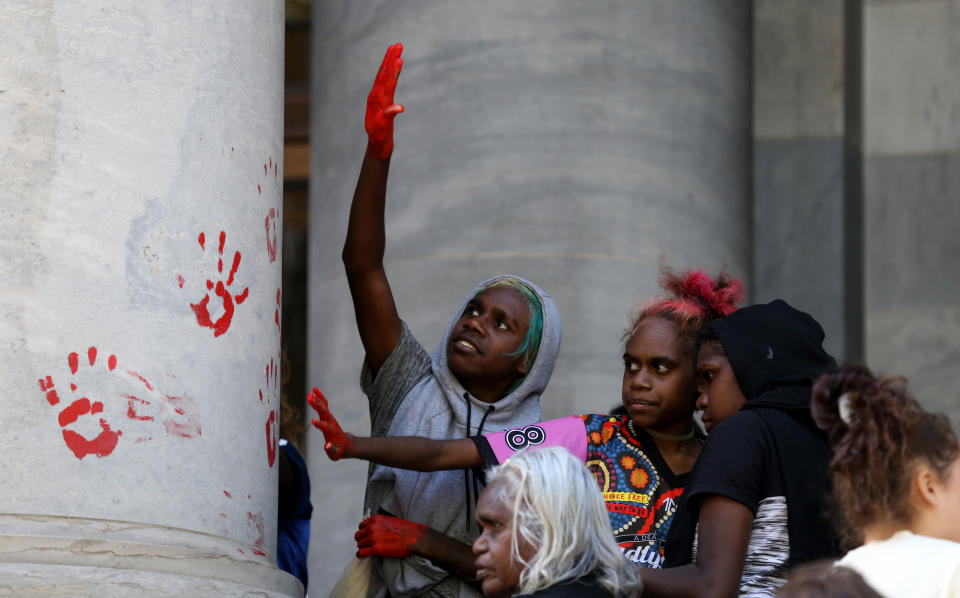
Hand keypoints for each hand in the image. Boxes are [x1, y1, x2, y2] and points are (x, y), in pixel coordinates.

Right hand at [307, 387, 354, 459]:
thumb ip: (332, 450)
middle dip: (317, 406)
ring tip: (309, 393)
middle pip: (324, 414)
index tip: (313, 421)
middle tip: (309, 398)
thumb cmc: (340, 450)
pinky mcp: (328, 416)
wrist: (346, 445)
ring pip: (323, 407)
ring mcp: (330, 419)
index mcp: (332, 432)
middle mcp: (331, 423)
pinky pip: (323, 405)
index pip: (326, 427)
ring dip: (317, 400)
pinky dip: (319, 397)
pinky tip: (314, 390)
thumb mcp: (336, 454)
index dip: (320, 424)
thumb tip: (327, 446)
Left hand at [355, 514, 426, 558]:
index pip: (361, 526)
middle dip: (362, 540)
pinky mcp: (376, 549)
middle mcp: (372, 527)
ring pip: (359, 544)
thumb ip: (379, 523)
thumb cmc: (406, 530)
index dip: (364, 531)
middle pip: (358, 535)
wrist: (415, 538)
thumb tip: (373, 528)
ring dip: (362, 547)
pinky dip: (360, 554)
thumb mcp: (390, 520)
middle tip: (367, 544)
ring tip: (368, 550)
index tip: (367, 536)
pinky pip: (361, 553)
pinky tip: (363, 555)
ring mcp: (373, 538)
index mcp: (376, 519)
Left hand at [365, 42, 404, 159]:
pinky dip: (392, 71)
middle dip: (390, 58)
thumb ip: (389, 116)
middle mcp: (376, 95)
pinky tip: (395, 64)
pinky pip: (387, 81)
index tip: (399, 58)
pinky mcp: (382, 98)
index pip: (386, 82)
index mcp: (377, 101)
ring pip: (384, 74)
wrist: (377, 143)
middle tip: (398, 44)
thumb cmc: (380, 136)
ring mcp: (378, 95)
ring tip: (397, 47)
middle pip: (384, 73)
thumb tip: (398, 108)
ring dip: (390, 61)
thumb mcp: (384, 127)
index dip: (393, 71)